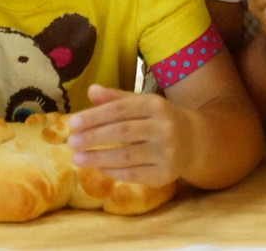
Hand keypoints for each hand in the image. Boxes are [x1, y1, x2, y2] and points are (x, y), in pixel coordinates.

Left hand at [67, 85, 187, 187]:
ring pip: (125, 156)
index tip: (73, 123)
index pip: (120, 109)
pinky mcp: (165, 174)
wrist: (194, 141)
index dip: (95, 116)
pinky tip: (97, 168)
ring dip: (98, 158)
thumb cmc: (159, 119)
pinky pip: (133, 174)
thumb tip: (91, 90)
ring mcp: (166, 152)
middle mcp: (163, 127)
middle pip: (121, 132)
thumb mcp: (142, 104)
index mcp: (155, 105)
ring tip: (77, 158)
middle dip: (93, 138)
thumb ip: (117, 98)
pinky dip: (112, 172)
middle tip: (71, 142)